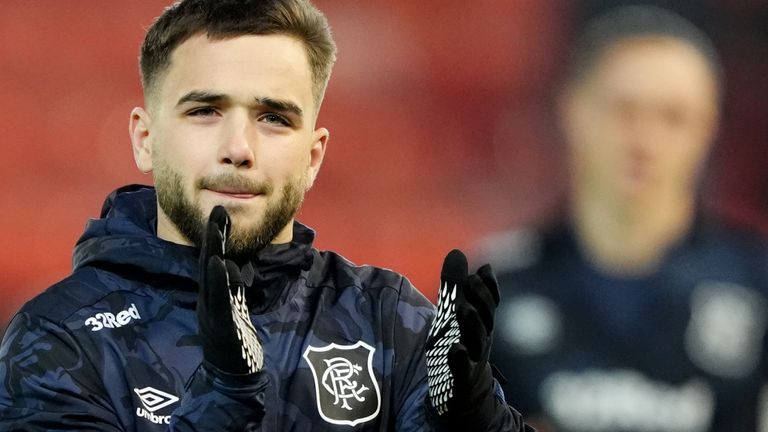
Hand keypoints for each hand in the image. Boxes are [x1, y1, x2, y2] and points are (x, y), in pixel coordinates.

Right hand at [197, 205, 262, 374]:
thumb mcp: (232, 308)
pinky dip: (218, 280)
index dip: (215, 236)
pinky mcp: (220, 324)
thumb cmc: (233, 343)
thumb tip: (229, 264)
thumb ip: (230, 287)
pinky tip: (219, 262)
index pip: (213, 261)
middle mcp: (208, 300)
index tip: (220, 212)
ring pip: (211, 277)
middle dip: (213, 235)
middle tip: (218, 209)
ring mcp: (213, 311)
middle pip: (209, 262)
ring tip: (217, 227)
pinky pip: (219, 299)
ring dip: (213, 251)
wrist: (230, 378)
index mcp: (212, 296)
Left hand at [426, 249, 500, 427]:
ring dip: (472, 324)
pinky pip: (462, 369)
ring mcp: (474, 359)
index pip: (489, 302)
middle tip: (472, 280)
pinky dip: (461, 359)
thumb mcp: (453, 314)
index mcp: (481, 322)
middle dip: (481, 298)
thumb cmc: (460, 346)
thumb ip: (454, 285)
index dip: (488, 287)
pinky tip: (456, 349)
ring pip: (477, 340)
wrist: (465, 394)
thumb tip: (457, 251)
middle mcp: (481, 338)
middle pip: (486, 317)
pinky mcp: (460, 379)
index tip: (483, 270)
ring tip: (464, 309)